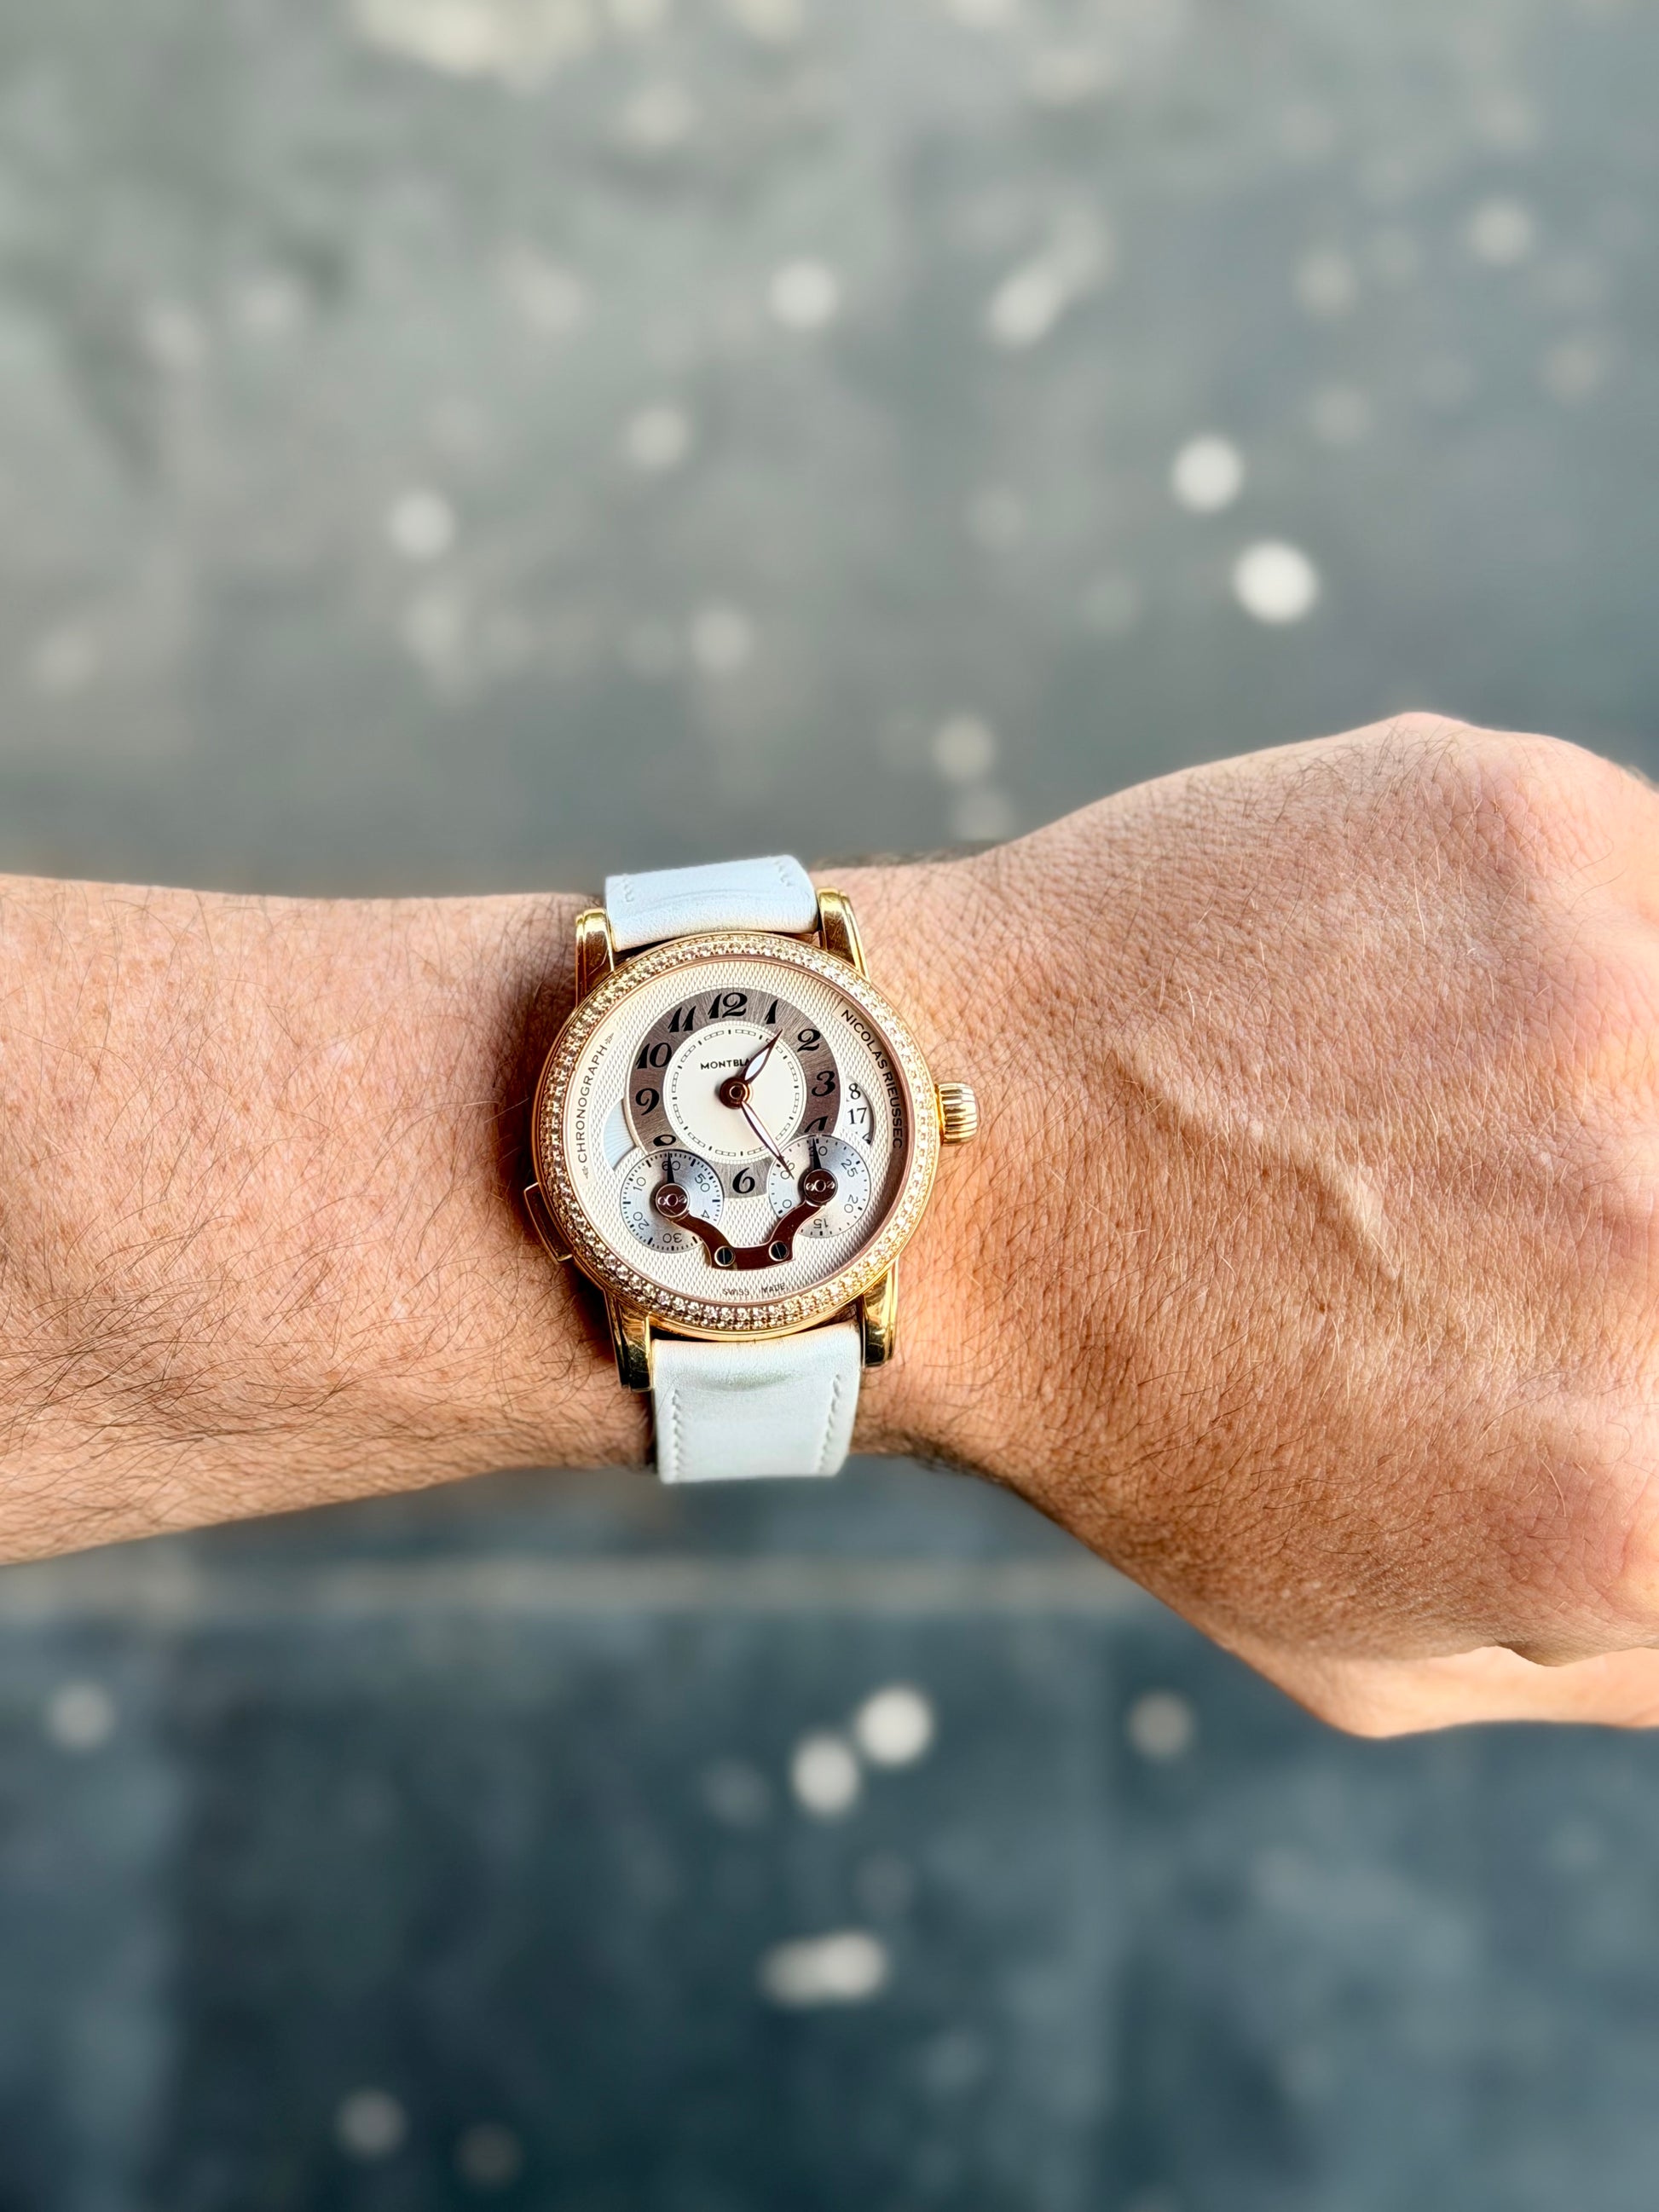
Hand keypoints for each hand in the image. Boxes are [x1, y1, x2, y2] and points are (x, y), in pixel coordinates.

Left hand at [848, 715, 1658, 1733]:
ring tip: (1460, 1119)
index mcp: (1633, 1501)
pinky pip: (1649, 895)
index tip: (1585, 1342)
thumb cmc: (1138, 1421)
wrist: (935, 1162)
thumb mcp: (1383, 1651)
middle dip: (1621, 1246)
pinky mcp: (1537, 834)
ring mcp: (1605, 1015)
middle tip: (1501, 1233)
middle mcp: (1651, 1248)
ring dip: (1612, 1094)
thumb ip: (1639, 1652)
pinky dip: (1586, 952)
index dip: (1639, 1376)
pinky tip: (1433, 1003)